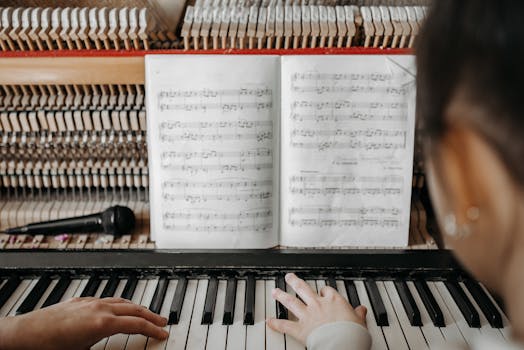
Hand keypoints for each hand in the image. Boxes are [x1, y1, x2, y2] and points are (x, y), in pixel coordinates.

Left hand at [0, 297, 167, 349]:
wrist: (24, 335)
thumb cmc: (49, 347)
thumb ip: (105, 348)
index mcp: (103, 323)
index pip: (136, 324)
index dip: (153, 329)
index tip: (163, 333)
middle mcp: (99, 308)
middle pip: (133, 309)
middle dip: (150, 315)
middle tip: (162, 320)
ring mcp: (89, 302)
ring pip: (121, 301)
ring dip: (136, 307)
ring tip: (145, 312)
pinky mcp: (80, 301)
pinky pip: (108, 299)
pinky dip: (120, 303)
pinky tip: (118, 307)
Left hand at [267, 273, 366, 344]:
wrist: (343, 343)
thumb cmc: (352, 333)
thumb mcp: (360, 321)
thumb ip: (359, 314)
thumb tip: (362, 310)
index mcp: (333, 301)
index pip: (326, 290)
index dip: (323, 291)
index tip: (321, 292)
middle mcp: (318, 305)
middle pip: (303, 289)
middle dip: (294, 282)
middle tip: (288, 277)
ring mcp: (307, 316)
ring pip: (291, 302)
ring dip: (281, 296)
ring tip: (274, 291)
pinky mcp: (300, 329)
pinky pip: (285, 325)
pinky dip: (276, 323)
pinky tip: (269, 321)